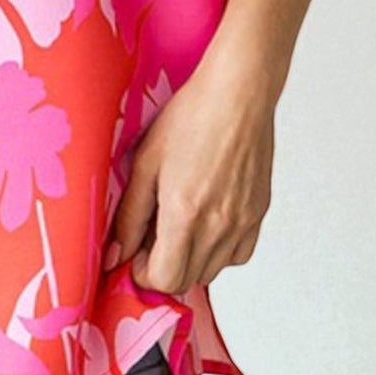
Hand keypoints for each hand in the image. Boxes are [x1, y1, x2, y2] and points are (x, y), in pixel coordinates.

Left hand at [101, 54, 275, 293]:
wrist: (238, 94)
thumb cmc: (192, 116)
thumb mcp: (146, 161)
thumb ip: (130, 214)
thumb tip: (116, 254)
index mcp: (185, 213)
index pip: (164, 279)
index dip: (143, 273)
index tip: (134, 254)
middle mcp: (218, 226)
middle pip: (187, 280)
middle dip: (163, 267)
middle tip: (152, 234)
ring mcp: (243, 223)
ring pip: (212, 271)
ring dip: (190, 259)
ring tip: (179, 222)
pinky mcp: (259, 214)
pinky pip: (238, 255)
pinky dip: (219, 251)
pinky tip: (207, 221)